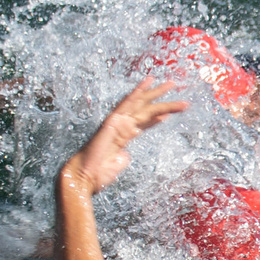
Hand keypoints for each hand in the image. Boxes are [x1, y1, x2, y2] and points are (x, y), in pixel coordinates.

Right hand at [60, 81, 184, 195]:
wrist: (85, 177)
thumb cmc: (98, 175)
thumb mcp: (117, 165)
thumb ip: (123, 158)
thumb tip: (125, 156)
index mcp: (122, 136)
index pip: (143, 123)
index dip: (156, 117)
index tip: (168, 113)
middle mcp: (121, 126)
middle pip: (145, 110)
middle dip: (162, 101)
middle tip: (175, 88)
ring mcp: (117, 122)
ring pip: (140, 104)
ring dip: (156, 93)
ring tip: (171, 84)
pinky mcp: (113, 121)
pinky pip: (126, 104)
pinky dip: (136, 93)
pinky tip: (147, 83)